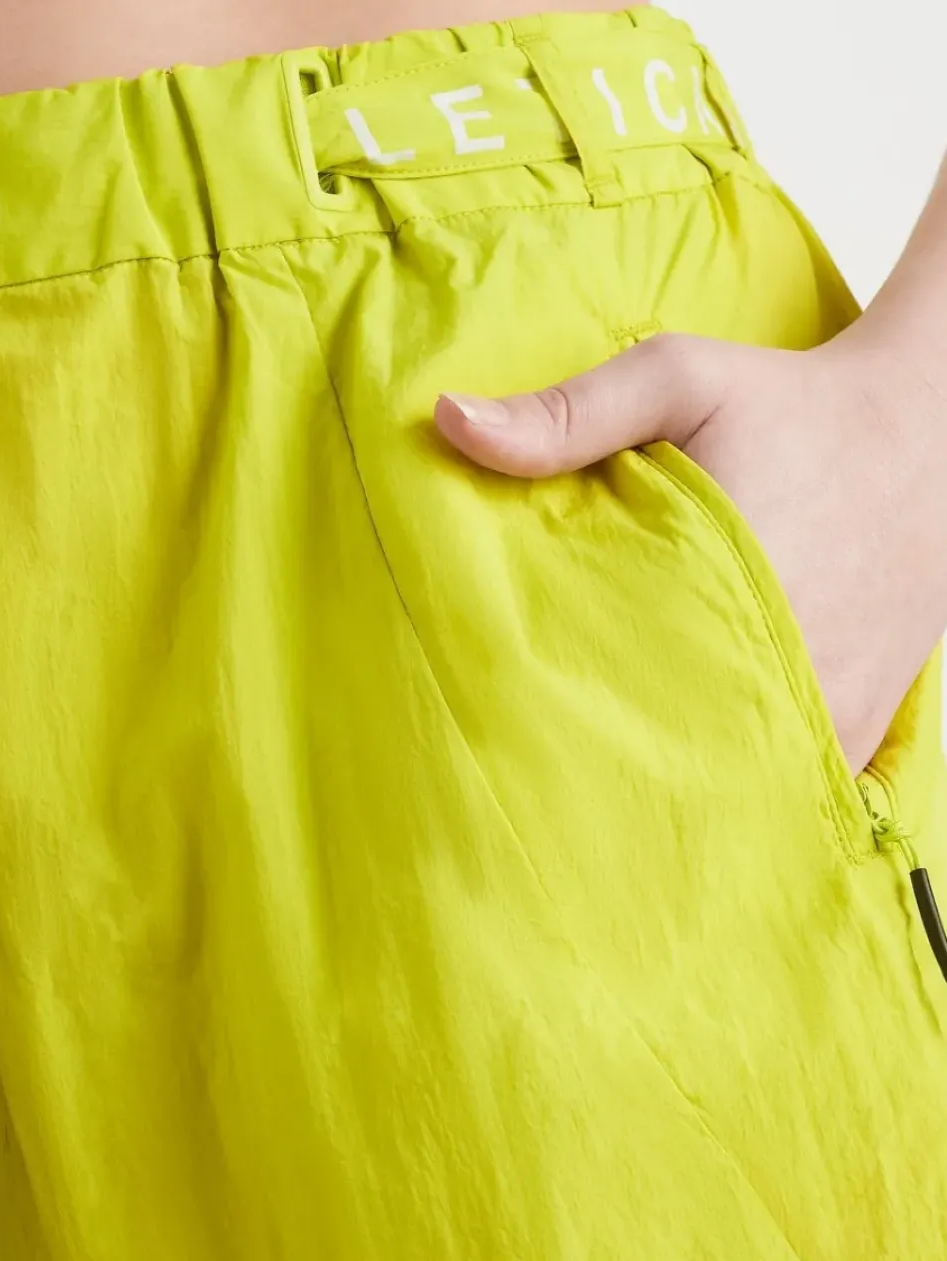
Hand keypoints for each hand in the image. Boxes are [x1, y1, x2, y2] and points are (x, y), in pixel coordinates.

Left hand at [434, 325, 946, 774]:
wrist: (931, 437)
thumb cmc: (795, 404)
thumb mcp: (680, 379)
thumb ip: (568, 412)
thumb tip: (448, 424)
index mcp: (728, 582)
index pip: (610, 683)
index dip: (550, 711)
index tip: (500, 721)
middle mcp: (783, 661)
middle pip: (662, 752)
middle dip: (597, 763)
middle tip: (532, 772)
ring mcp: (826, 707)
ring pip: (725, 787)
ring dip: (665, 788)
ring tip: (596, 795)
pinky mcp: (856, 731)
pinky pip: (783, 790)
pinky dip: (735, 793)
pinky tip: (681, 790)